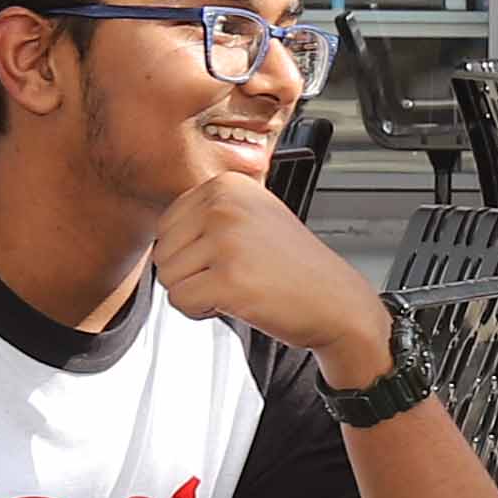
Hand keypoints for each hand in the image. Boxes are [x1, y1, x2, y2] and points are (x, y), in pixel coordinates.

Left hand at [150, 173, 397, 384]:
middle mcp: (224, 205)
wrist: (336, 302)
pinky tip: (235, 303)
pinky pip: (180, 301)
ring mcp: (226, 240)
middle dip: (190, 274)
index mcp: (228, 185)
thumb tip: (161, 236)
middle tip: (233, 276)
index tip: (229, 256)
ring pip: (168, 278)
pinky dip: (200, 312)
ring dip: (195, 294)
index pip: (167, 223)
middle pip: (162, 251)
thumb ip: (208, 213)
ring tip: (237, 288)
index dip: (191, 253)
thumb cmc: (294, 267)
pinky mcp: (228, 279)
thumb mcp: (253, 217)